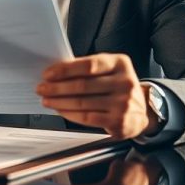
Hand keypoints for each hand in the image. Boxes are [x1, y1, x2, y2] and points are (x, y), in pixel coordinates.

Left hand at [37, 54, 153, 139]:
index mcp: (120, 63)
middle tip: (41, 88)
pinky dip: (69, 114)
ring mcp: (123, 103)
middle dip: (57, 87)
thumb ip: (89, 69)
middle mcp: (125, 82)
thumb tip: (57, 72)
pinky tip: (60, 110)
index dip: (65, 70)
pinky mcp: (118, 121)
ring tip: (46, 100)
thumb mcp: (111, 70)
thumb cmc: (118, 87)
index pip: (89, 65)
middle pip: (83, 85)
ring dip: (59, 102)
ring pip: (82, 102)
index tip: (48, 74)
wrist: (142, 112)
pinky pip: (87, 117)